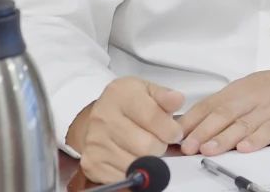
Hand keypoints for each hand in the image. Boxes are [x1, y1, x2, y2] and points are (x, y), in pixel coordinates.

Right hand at [66, 77, 184, 182]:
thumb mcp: (147, 91)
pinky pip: (124, 177)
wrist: (99, 119)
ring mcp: (96, 141)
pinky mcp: (93, 163)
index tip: (174, 132)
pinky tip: (132, 158)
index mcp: (119, 94)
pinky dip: (133, 172)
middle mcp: (103, 117)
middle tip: (157, 140)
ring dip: (147, 160)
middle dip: (159, 146)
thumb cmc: (126, 105)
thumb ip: (165, 96)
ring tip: (144, 148)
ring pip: (137, 164)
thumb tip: (177, 99)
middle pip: (147, 145)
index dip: (171, 129)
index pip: (153, 117)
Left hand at [179, 58, 269, 155]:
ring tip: (208, 150)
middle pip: (223, 113)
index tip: (176, 133)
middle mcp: (253, 96)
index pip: (211, 103)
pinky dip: (256, 139)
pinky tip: (245, 148)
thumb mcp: (256, 89)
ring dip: (223, 138)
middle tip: (187, 146)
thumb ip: (233, 104)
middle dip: (202, 131)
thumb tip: (205, 121)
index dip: (193, 119)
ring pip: (242, 123)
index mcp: (242, 88)